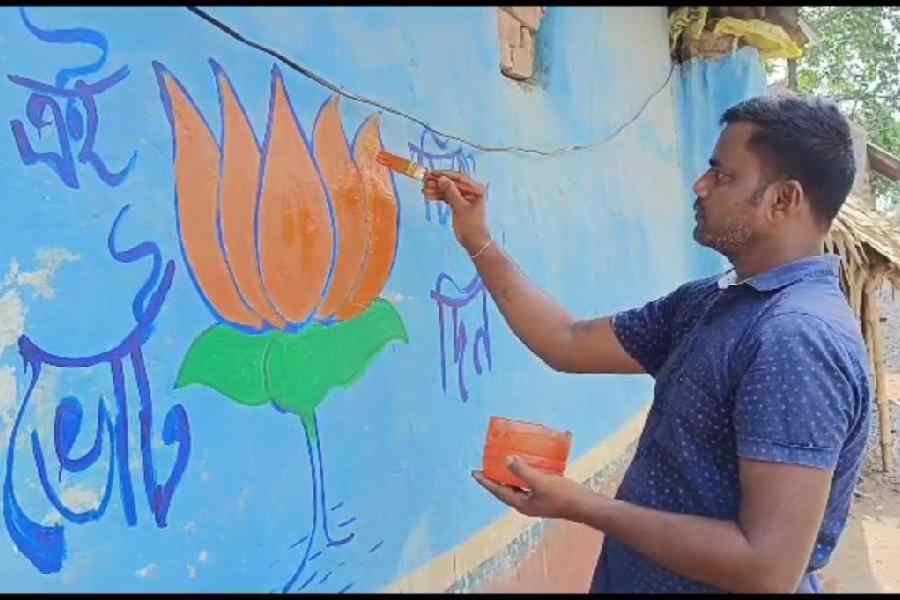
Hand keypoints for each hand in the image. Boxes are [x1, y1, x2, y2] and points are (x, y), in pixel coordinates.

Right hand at [422, 170, 491, 254]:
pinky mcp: (459, 205)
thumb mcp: (460, 207)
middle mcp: (472, 191)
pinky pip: (448, 198)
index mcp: (477, 189)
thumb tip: (442, 179)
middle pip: (453, 183)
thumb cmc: (471, 226)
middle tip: (424, 180)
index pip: (459, 178)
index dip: (444, 175)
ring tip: (423, 190)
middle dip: (438, 182)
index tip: (432, 173)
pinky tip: (429, 196)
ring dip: (436, 190)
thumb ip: (451, 192)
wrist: (475, 242)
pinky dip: (439, 197)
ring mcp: (465, 198)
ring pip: (449, 190)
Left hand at [472, 456, 599, 520]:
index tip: (475, 472)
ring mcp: (536, 501)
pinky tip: (527, 465)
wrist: (586, 506)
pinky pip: (528, 484)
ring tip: (503, 464)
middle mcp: (526, 504)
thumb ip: (523, 471)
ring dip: (509, 476)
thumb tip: (506, 460)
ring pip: (517, 487)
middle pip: (505, 490)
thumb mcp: (541, 482)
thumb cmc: (563, 496)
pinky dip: (523, 475)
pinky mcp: (545, 496)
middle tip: (486, 466)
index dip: (486, 481)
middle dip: (495, 478)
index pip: (498, 491)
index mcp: (521, 503)